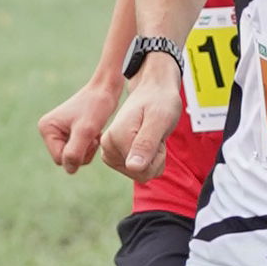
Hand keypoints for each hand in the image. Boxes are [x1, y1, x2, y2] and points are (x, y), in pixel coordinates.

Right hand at [38, 75, 116, 173]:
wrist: (106, 89)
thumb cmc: (96, 106)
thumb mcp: (86, 131)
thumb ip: (75, 152)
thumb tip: (69, 170)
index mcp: (46, 129)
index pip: (60, 159)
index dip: (78, 155)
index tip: (89, 139)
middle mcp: (48, 130)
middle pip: (65, 158)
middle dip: (82, 151)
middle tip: (92, 136)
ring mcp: (58, 130)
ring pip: (73, 156)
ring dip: (87, 148)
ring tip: (94, 133)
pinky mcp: (68, 131)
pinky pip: (78, 149)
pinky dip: (88, 144)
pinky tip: (94, 132)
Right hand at [99, 57, 181, 178]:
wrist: (153, 90)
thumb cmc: (159, 101)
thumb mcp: (158, 120)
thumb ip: (146, 144)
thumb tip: (133, 168)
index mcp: (114, 138)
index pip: (141, 170)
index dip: (157, 155)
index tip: (155, 132)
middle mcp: (107, 148)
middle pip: (140, 174)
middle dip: (155, 158)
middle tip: (154, 133)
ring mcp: (110, 152)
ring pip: (140, 174)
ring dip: (153, 157)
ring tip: (151, 134)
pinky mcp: (115, 156)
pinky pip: (139, 171)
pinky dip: (149, 158)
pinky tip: (147, 139)